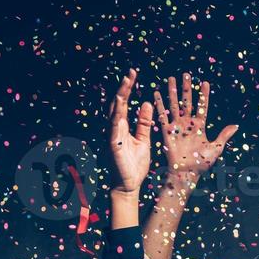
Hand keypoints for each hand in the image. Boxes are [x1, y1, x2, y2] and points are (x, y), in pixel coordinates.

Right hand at [108, 70, 152, 192]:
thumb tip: (146, 103)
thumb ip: (144, 123)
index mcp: (122, 127)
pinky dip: (116, 120)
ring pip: (114, 113)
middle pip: (117, 104)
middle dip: (123, 88)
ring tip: (126, 84)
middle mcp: (114, 129)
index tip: (133, 75)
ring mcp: (112, 136)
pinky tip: (120, 109)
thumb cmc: (135, 164)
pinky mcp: (113, 146)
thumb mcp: (143, 140)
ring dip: (120, 98)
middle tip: (131, 73)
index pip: (124, 104)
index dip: (127, 89)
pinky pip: (114, 130)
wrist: (129, 185)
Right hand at [153, 73, 238, 178]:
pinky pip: (162, 115)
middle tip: (186, 74)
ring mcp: (177, 126)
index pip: (202, 106)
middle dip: (186, 88)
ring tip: (171, 78)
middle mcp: (188, 123)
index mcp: (200, 126)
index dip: (204, 95)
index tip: (205, 82)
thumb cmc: (202, 163)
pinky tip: (156, 93)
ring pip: (174, 105)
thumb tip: (236, 125)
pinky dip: (159, 105)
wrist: (187, 173)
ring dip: (172, 92)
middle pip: (187, 101)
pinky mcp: (166, 131)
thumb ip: (224, 135)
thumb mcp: (216, 147)